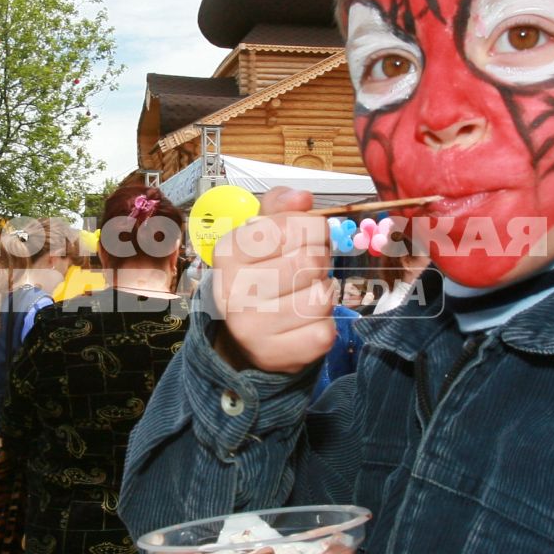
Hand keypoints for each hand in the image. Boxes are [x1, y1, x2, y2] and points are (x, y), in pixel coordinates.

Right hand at [210, 186, 336, 373]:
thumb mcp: (260, 233)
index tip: (308, 237)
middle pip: (310, 261)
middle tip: (309, 268)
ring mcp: (252, 327)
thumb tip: (302, 197)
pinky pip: (325, 332)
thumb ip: (281, 207)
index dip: (313, 229)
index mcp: (228, 252)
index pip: (293, 226)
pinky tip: (304, 322)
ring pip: (321, 297)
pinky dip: (324, 325)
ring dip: (323, 293)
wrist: (243, 335)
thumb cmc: (259, 274)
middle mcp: (233, 290)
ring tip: (304, 294)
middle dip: (320, 261)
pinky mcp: (275, 355)